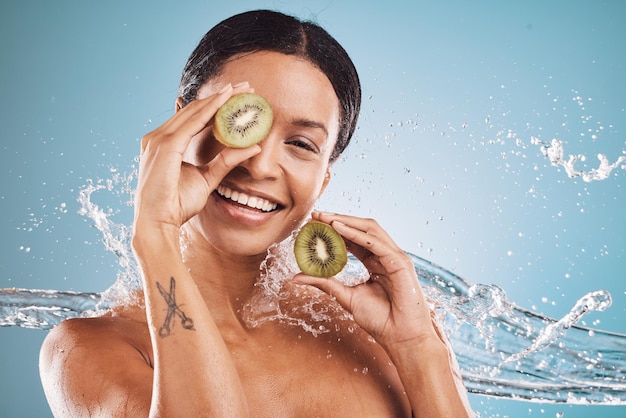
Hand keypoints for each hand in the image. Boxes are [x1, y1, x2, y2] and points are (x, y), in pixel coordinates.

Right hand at [134, 82, 260, 229]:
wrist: (157, 224)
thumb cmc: (176, 206)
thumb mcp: (205, 179)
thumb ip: (224, 162)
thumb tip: (251, 147)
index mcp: (164, 144)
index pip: (193, 119)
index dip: (216, 106)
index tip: (238, 97)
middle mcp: (157, 137)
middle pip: (195, 110)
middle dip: (221, 96)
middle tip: (245, 86)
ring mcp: (158, 139)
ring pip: (195, 111)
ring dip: (220, 97)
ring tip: (241, 88)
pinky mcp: (164, 145)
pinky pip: (192, 122)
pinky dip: (210, 108)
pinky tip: (226, 99)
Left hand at [293, 212, 440, 350]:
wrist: (401, 338)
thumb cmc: (380, 321)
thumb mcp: (345, 297)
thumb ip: (324, 283)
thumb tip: (296, 277)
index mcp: (375, 262)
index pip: (353, 239)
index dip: (333, 229)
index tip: (312, 224)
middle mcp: (385, 256)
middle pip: (361, 229)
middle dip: (338, 219)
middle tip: (315, 215)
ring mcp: (395, 257)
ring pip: (370, 230)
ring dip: (346, 221)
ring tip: (325, 218)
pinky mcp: (400, 262)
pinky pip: (376, 243)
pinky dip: (357, 234)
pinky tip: (339, 229)